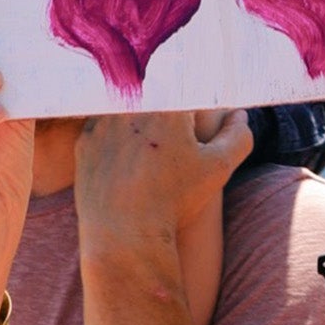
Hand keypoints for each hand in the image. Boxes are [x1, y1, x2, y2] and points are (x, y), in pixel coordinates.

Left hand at [74, 105, 253, 260]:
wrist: (124, 236)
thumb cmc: (173, 201)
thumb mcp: (217, 169)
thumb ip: (237, 136)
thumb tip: (239, 115)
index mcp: (166, 103)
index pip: (186, 88)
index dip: (194, 106)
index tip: (196, 123)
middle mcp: (131, 105)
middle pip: (155, 95)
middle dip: (168, 112)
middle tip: (176, 140)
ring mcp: (102, 122)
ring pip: (128, 110)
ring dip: (139, 121)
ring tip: (151, 152)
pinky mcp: (84, 141)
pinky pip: (104, 129)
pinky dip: (115, 138)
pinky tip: (127, 159)